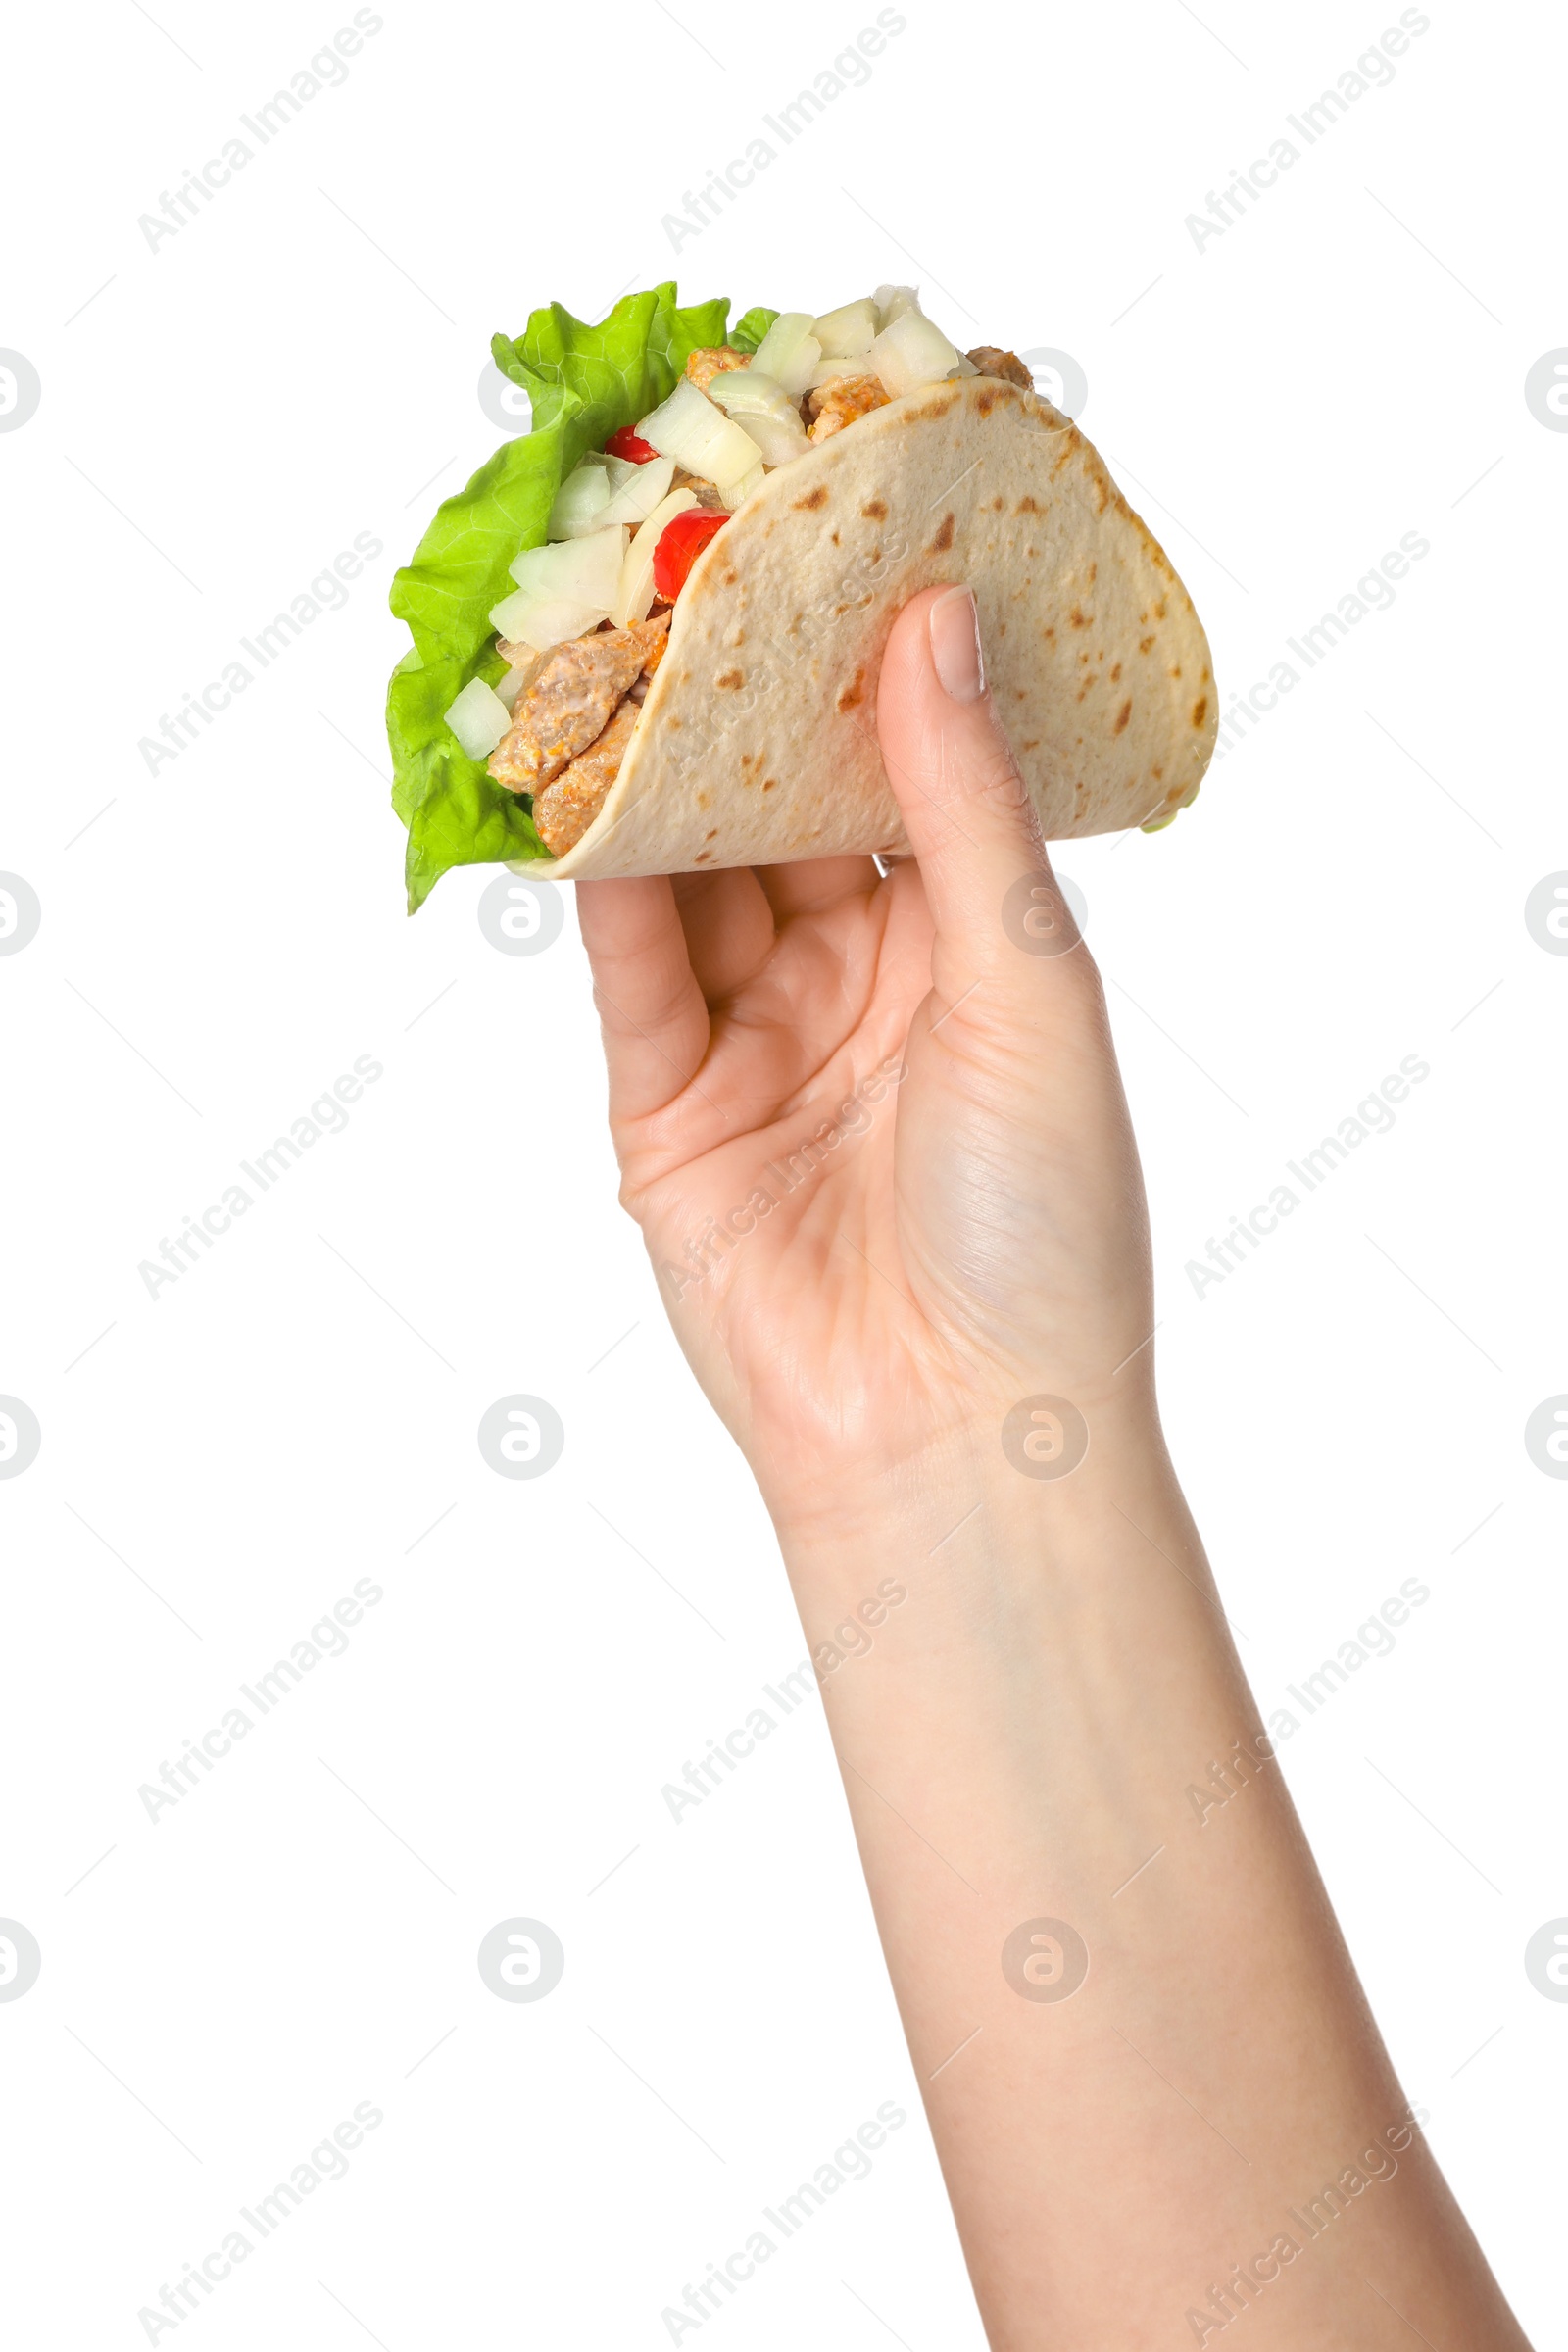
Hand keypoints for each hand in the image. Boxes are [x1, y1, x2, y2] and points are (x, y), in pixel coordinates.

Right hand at [575, 586, 1157, 1535]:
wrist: (955, 1435)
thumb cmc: (1042, 1220)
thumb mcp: (1025, 984)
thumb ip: (962, 806)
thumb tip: (934, 616)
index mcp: (974, 947)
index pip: (903, 771)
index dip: (863, 662)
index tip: (827, 537)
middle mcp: (862, 979)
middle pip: (780, 812)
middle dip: (737, 702)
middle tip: (690, 563)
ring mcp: (758, 1040)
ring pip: (692, 877)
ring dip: (656, 774)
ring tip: (612, 642)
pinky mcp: (664, 1110)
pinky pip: (626, 971)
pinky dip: (599, 885)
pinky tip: (575, 788)